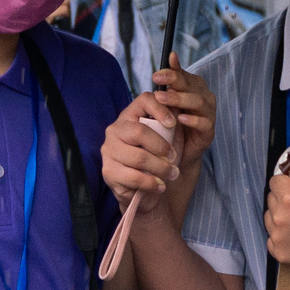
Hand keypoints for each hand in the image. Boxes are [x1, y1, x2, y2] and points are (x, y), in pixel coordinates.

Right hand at [100, 67, 213, 203]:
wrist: (144, 190)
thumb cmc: (157, 159)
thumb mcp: (168, 139)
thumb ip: (171, 124)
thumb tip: (181, 105)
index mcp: (130, 115)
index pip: (144, 100)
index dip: (160, 109)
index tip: (173, 124)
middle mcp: (115, 130)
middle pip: (139, 131)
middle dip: (161, 146)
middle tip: (174, 157)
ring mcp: (109, 151)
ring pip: (138, 157)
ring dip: (160, 168)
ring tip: (172, 174)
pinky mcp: (108, 172)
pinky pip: (133, 176)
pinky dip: (151, 183)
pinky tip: (160, 186)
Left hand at [265, 120, 289, 273]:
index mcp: (289, 198)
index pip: (275, 181)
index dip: (286, 181)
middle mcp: (280, 219)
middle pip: (271, 200)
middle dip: (283, 198)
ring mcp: (279, 239)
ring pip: (269, 220)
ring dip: (279, 216)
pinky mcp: (282, 255)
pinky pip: (272, 242)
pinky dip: (280, 238)